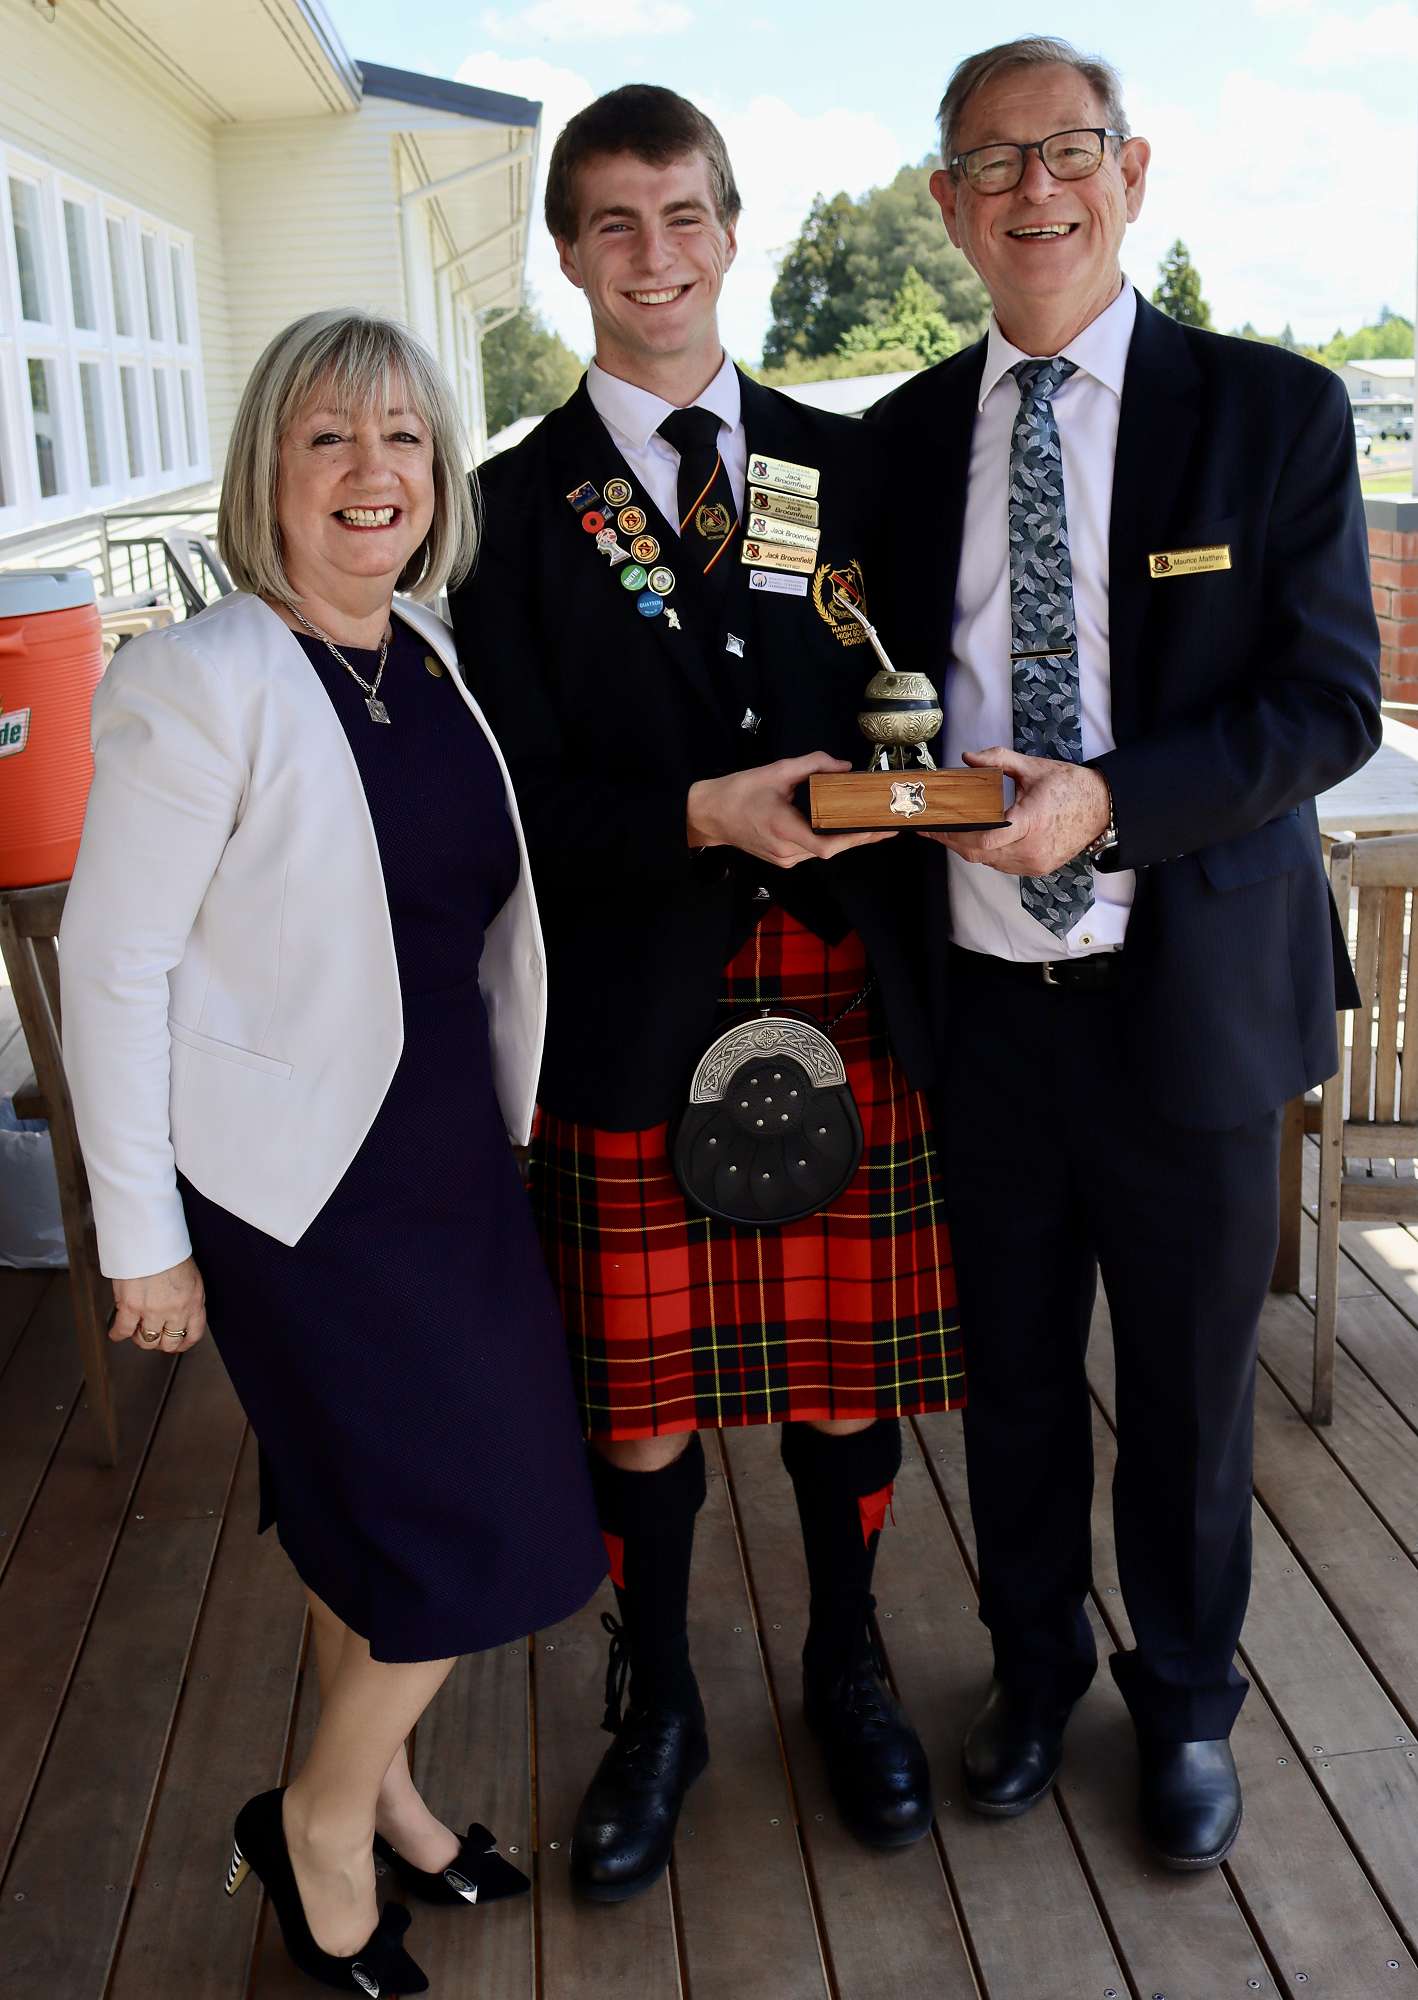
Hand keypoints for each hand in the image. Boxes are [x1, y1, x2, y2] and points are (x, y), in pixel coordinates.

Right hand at [111, 1258, 207, 1353]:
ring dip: (141, 1339)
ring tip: (137, 1331)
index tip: (178, 1344)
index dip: (184, 1343)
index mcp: (193, 1302)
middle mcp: (176, 1311)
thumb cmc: (170, 1254)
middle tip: (154, 1337)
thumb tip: (182, 1316)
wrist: (151, 1239)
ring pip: (147, 1341)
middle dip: (161, 1343)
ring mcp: (153, 1311)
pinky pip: (123, 1331)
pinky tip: (116, 1333)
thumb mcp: (192, 1278)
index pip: (193, 1334)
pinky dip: (118, 1334)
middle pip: (169, 1343)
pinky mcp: (132, 1307)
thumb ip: (189, 1300)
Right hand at [687, 752, 895, 868]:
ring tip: (866, 823)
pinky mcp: (782, 860)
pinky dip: (826, 838)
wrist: (709, 814)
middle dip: (858, 836)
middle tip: (885, 823)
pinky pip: (811, 850)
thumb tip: (843, 766)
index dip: (855, 839)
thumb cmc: (739, 792)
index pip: (826, 844)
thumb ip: (812, 765)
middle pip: (830, 848)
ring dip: (843, 837)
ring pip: (822, 850)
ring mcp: (784, 859)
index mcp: (783, 828)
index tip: (878, 829)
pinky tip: (837, 826)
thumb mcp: (776, 771)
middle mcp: (786, 850)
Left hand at [930, 748, 1109, 875]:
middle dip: (952, 841)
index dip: (954, 833)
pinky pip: (1001, 864)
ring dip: (967, 848)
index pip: (984, 837)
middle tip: (933, 828)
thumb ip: (997, 760)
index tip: (935, 825)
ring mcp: (1034, 862)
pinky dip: (987, 853)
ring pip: (987, 861)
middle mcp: (1031, 848)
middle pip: (978, 853)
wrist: (1103, 808)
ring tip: (950, 831)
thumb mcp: (1032, 768)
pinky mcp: (1037, 868)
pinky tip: (977, 839)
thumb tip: (968, 757)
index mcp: (1030, 821)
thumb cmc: (1071, 787)